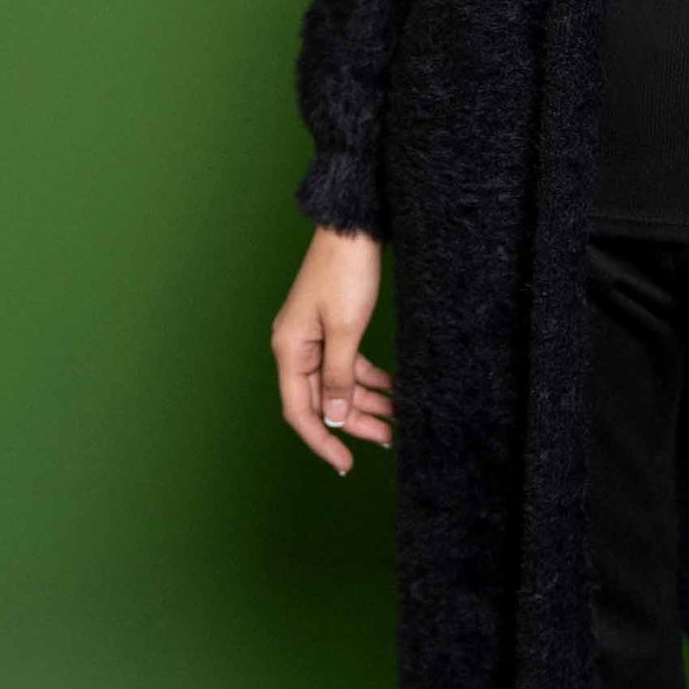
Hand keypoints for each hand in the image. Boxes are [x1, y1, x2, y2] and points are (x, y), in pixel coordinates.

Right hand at [272, 225, 392, 474]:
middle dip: (354, 421)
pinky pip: (349, 363)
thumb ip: (338, 376)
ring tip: (397, 419)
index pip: (300, 411)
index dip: (322, 439)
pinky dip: (369, 379)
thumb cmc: (346, 271)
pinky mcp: (334, 325)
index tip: (346, 462)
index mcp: (290, 349)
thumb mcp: (346, 329)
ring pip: (339, 383)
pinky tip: (394, 389)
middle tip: (387, 439)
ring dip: (365, 402)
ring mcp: (316, 336)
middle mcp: (298, 346)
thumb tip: (331, 417)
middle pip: (322, 399)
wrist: (355, 226)